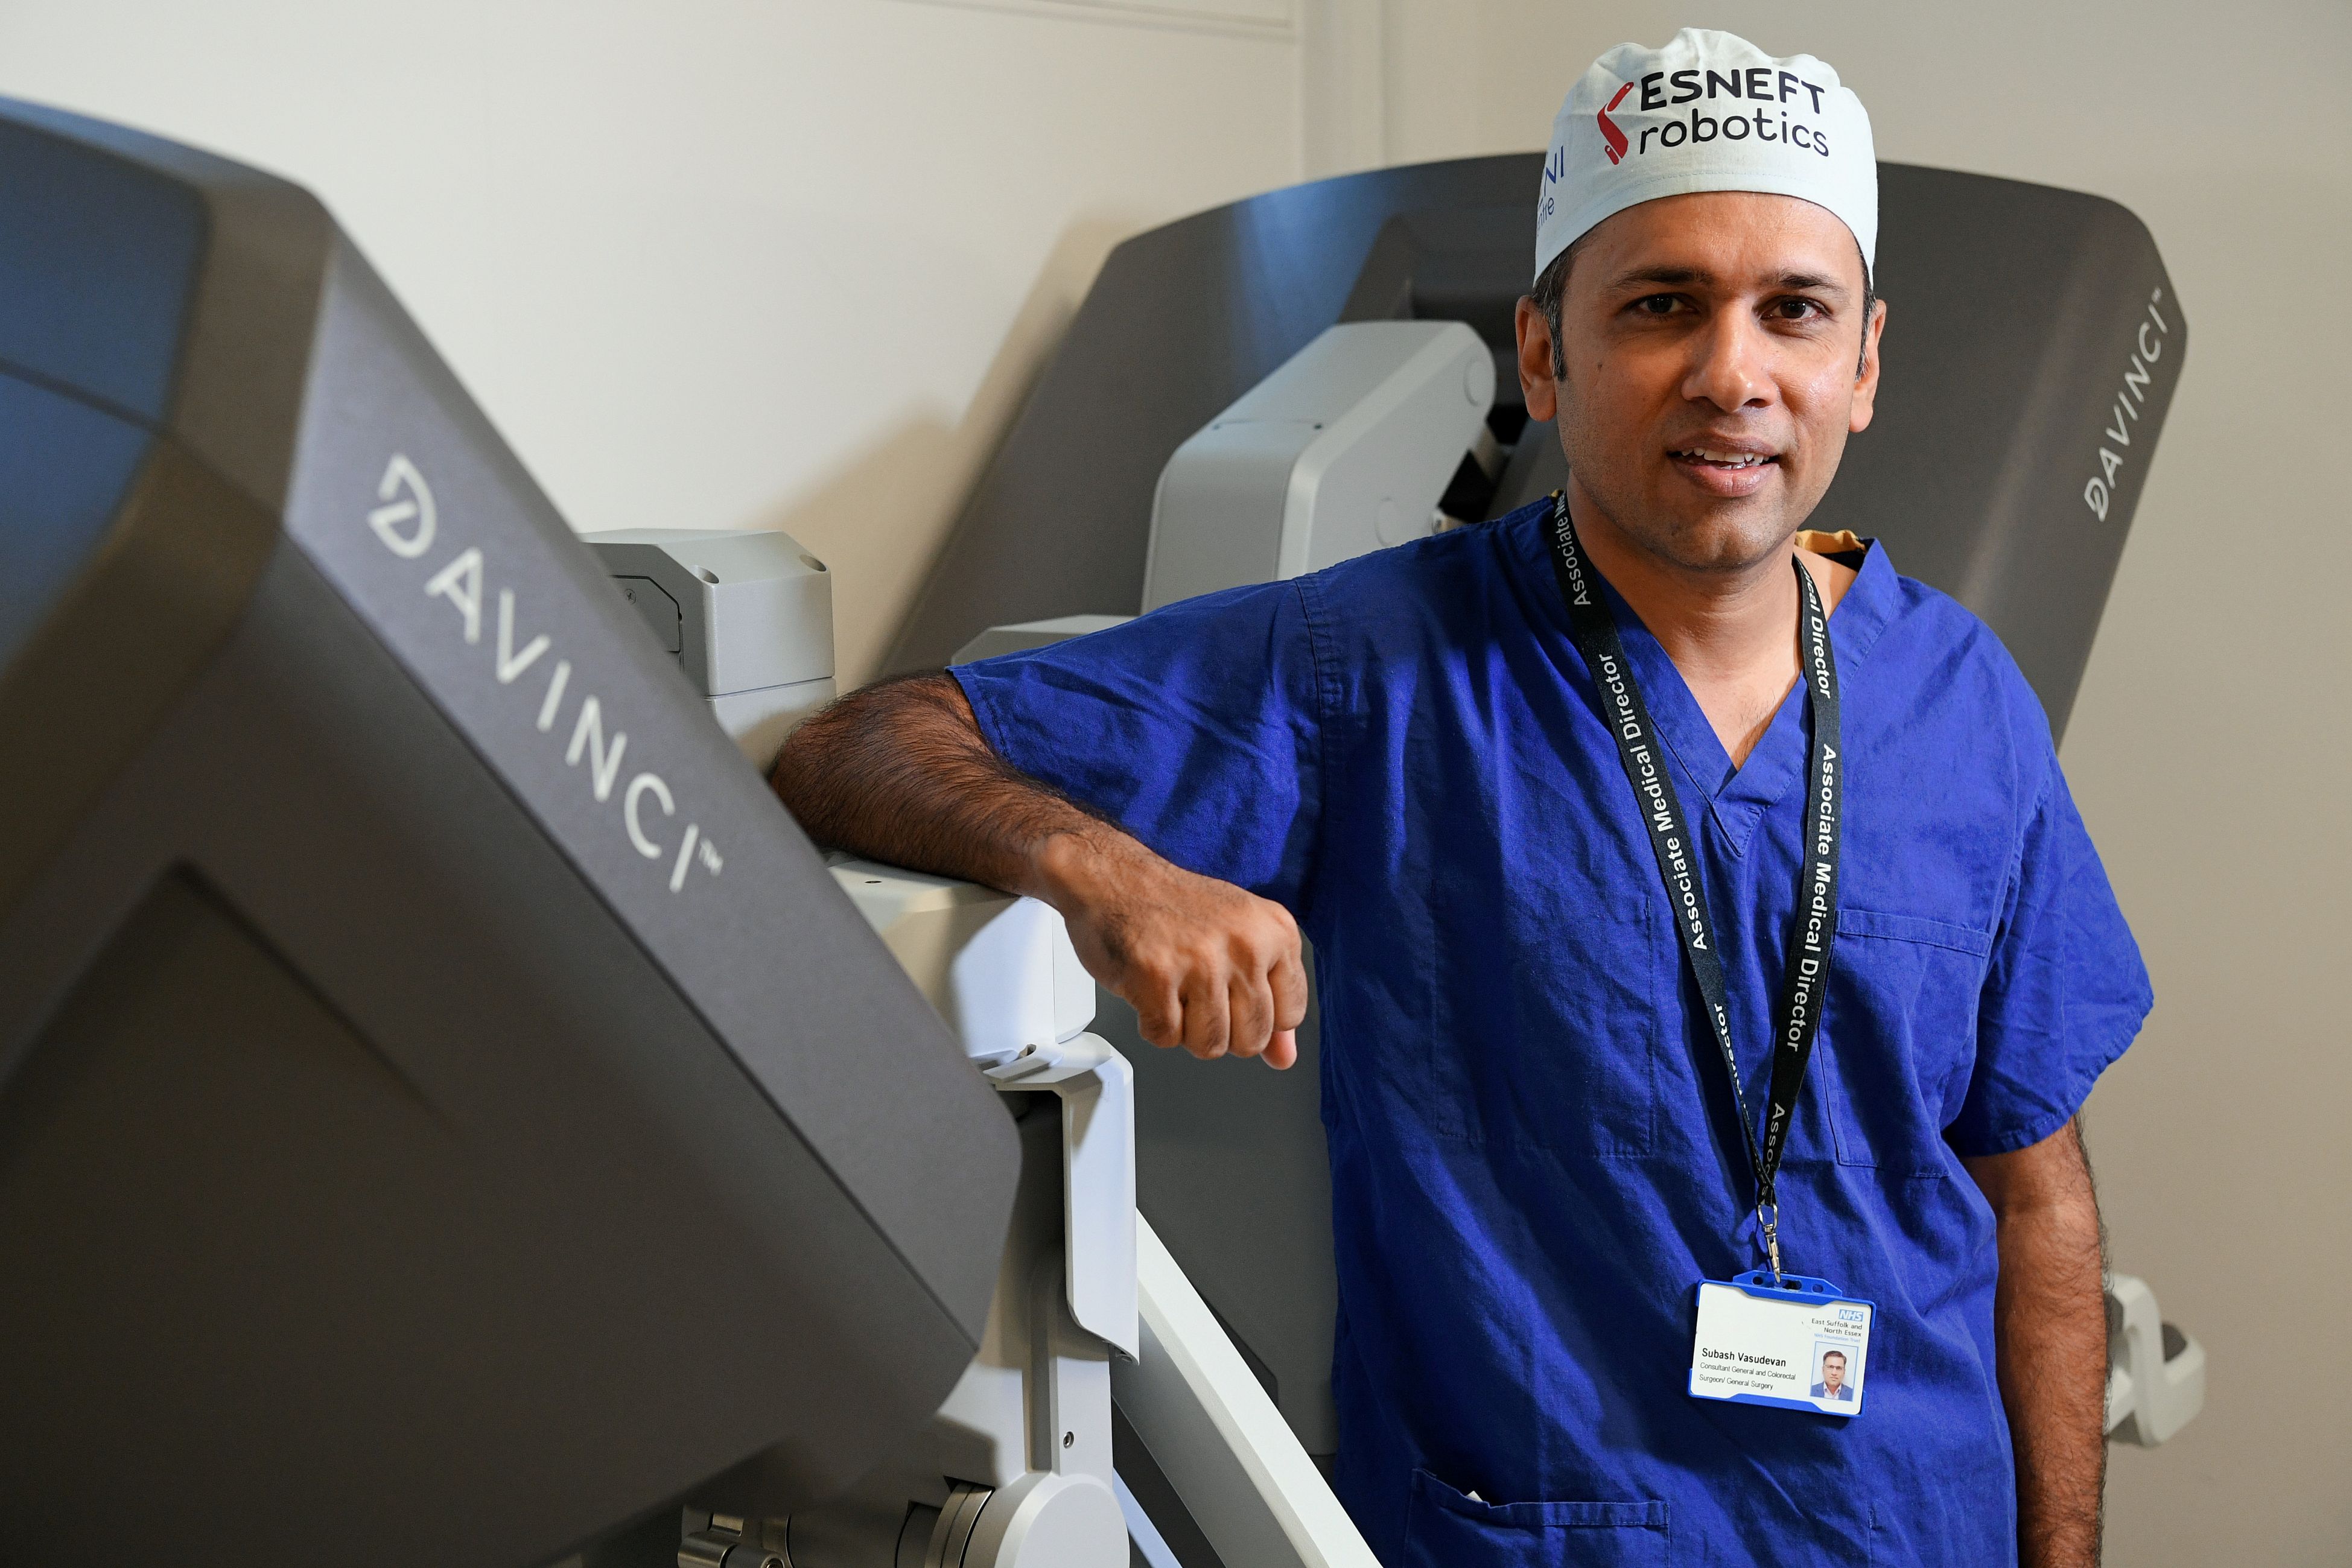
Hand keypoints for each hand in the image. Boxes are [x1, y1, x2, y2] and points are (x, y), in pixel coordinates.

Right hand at [1032, 830, 1306, 1068]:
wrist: (1114, 878)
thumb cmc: (1176, 910)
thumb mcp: (1242, 941)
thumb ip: (1270, 1000)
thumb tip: (1285, 1058)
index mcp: (1276, 931)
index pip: (1290, 1014)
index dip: (1257, 1018)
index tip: (1233, 993)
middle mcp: (1246, 944)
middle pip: (1252, 1039)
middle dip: (1220, 1029)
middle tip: (1198, 991)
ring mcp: (1201, 961)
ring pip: (1211, 1046)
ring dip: (1185, 1029)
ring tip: (1175, 989)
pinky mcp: (1157, 976)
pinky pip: (1166, 1038)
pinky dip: (1152, 1024)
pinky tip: (1150, 989)